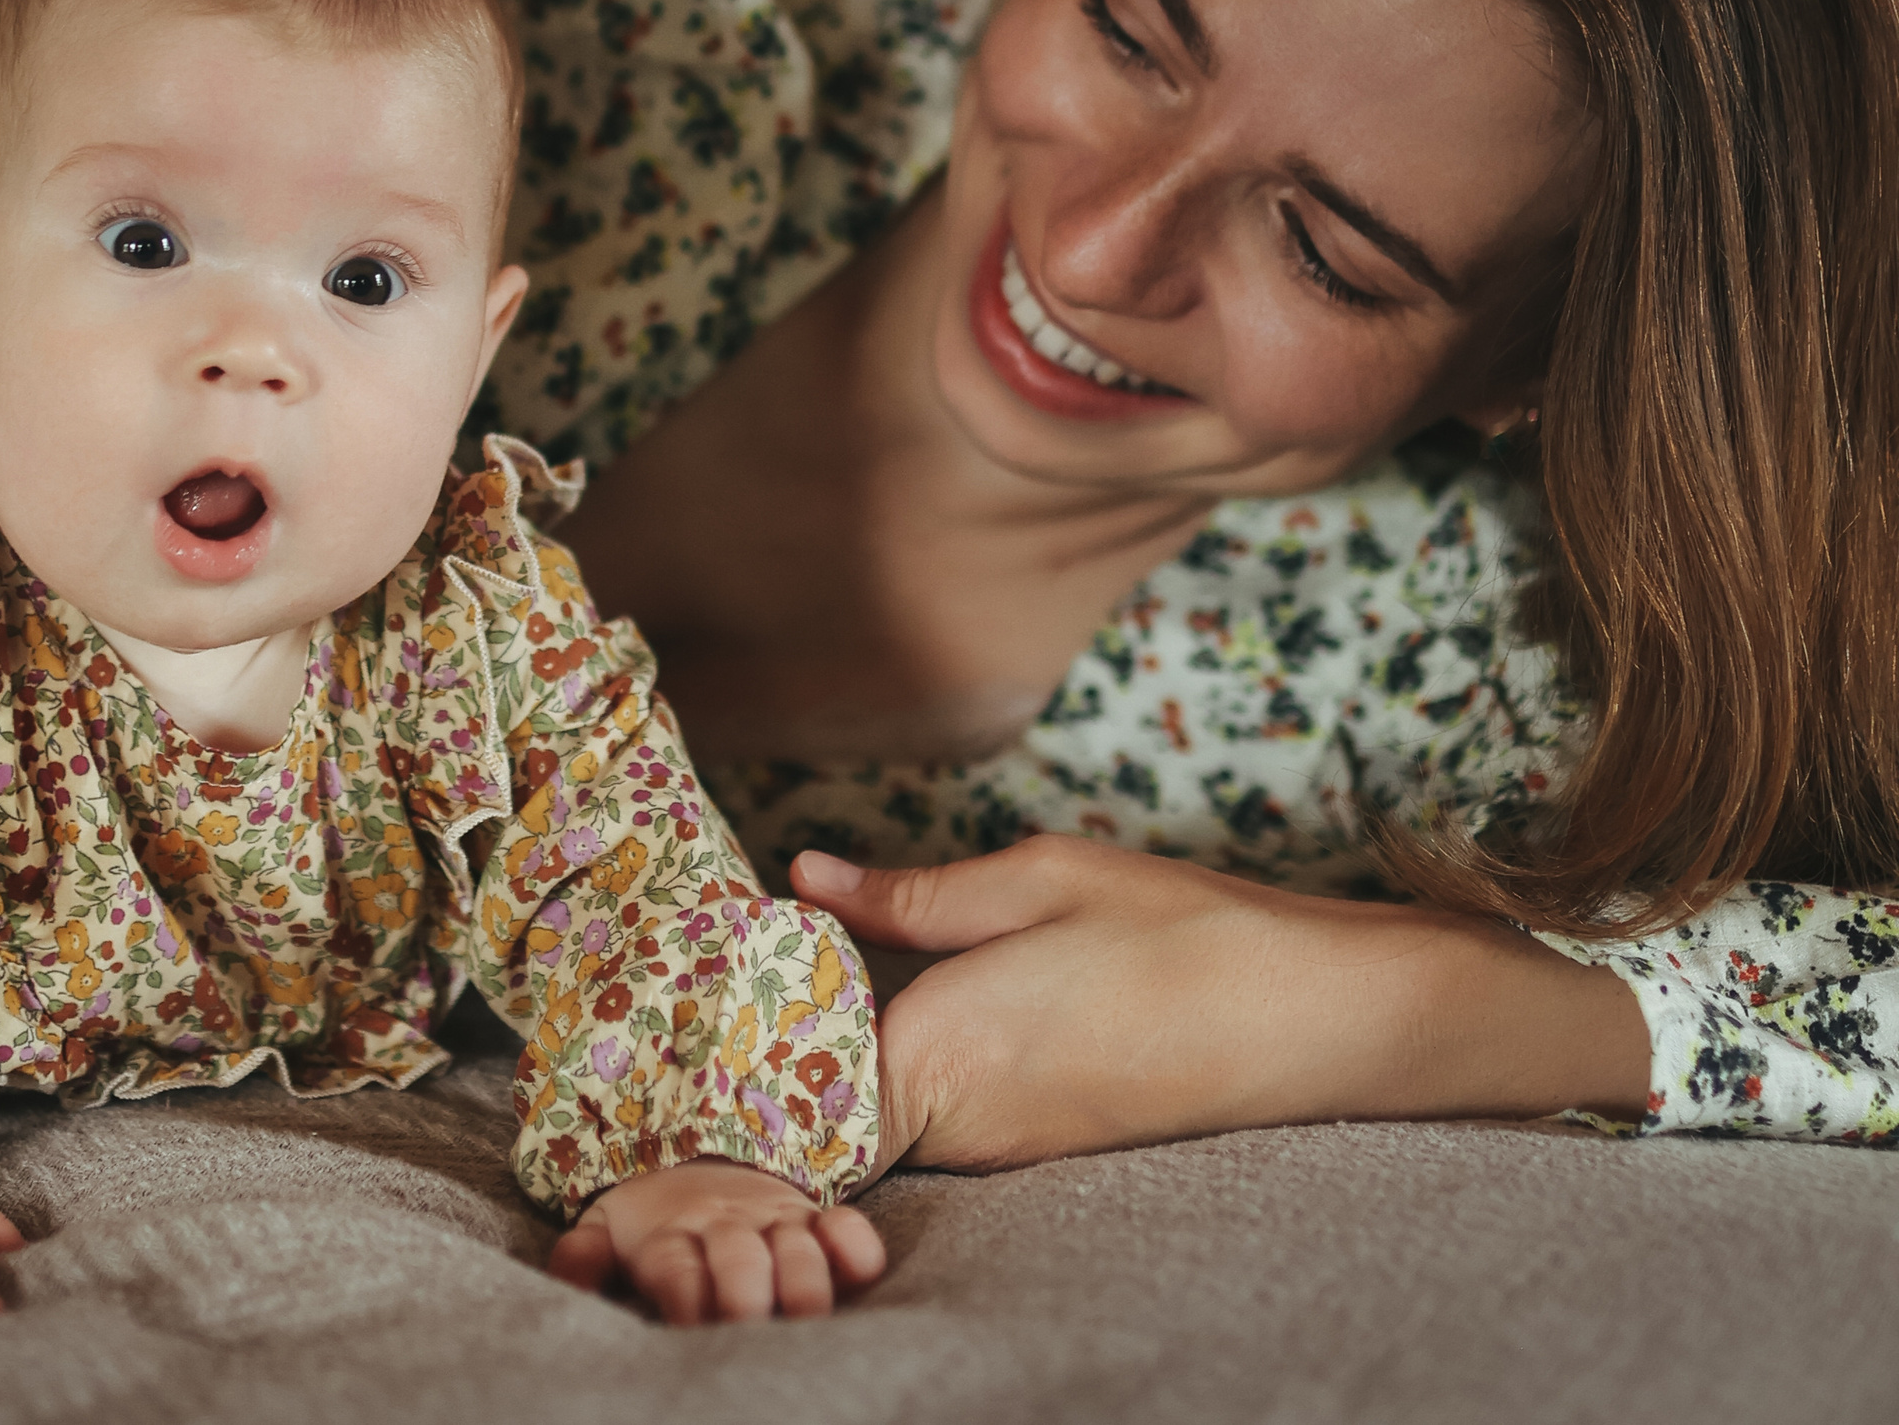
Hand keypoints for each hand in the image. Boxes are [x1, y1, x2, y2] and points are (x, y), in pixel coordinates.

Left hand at [546, 1158, 884, 1323]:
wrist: (697, 1150)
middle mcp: (725, 1228)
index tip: (687, 1332)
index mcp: (670, 1236)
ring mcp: (774, 1222)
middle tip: (749, 1331)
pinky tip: (859, 1269)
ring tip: (805, 1318)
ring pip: (798, 1248)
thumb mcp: (605, 1227)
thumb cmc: (651, 1218)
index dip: (684, 1299)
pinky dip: (855, 1244)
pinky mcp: (815, 1220)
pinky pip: (846, 1226)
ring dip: (804, 1281)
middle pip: (741, 1260)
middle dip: (746, 1295)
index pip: (677, 1269)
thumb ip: (581, 1258)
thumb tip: (564, 1289)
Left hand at [792, 838, 1650, 1172]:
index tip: (705, 970)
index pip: (787, 1077)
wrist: (1318, 1022)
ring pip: (868, 1113)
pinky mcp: (1032, 1146)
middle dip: (770, 1044)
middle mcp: (958, 1120)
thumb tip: (804, 877)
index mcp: (942, 1048)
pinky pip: (924, 1116)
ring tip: (794, 968)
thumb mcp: (1040, 878)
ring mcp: (997, 1145)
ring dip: (829, 1053)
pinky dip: (888, 1066)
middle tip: (730, 963)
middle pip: (816, 1104)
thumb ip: (910, 895)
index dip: (738, 1033)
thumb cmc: (1187, 933)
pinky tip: (882, 1001)